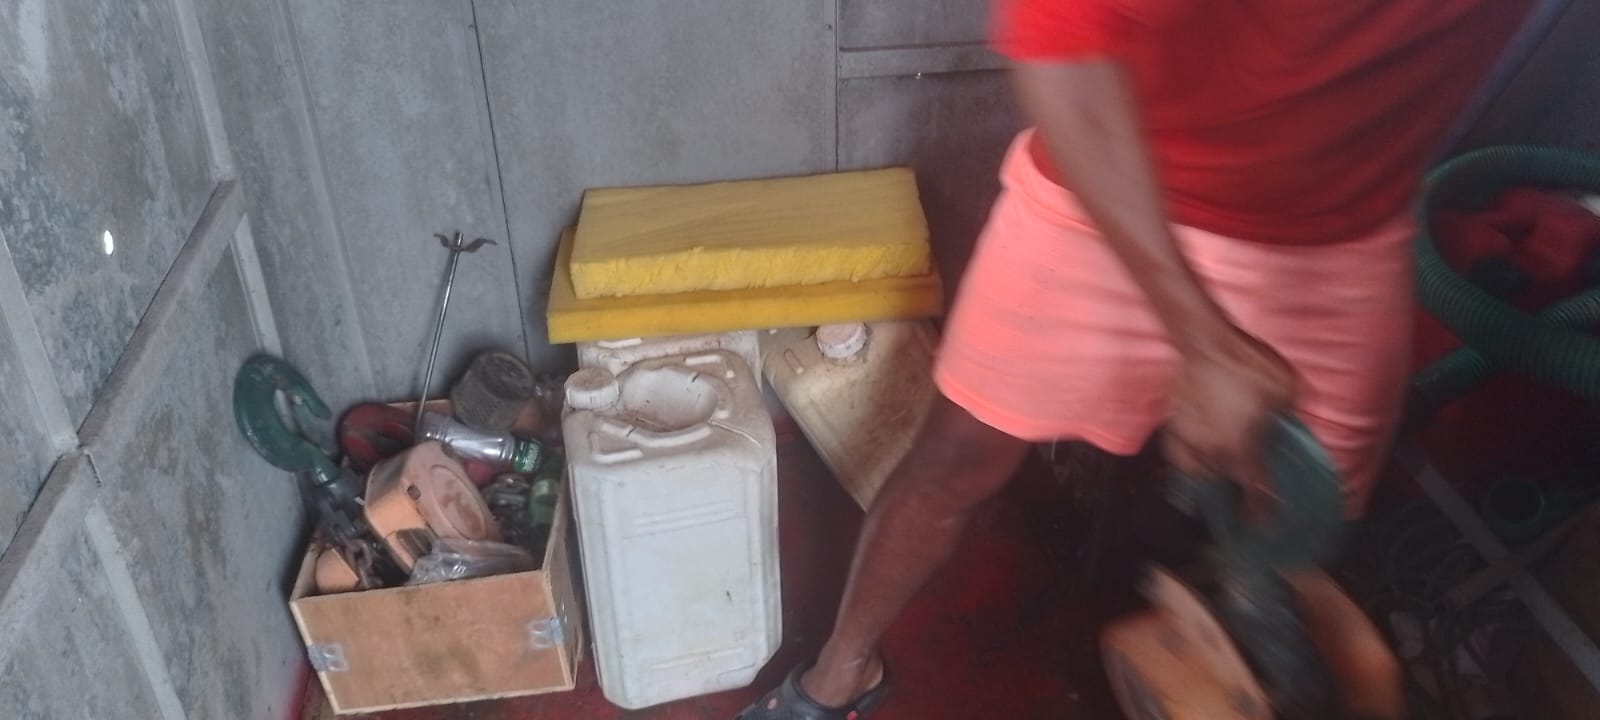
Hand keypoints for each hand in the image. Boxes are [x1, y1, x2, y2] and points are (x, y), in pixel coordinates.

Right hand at [1164, 328, 1297, 522]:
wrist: (1206, 341)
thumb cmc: (1248, 366)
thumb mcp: (1286, 391)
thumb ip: (1288, 416)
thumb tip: (1288, 425)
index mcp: (1241, 450)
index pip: (1254, 493)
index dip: (1261, 512)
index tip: (1264, 524)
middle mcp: (1212, 451)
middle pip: (1221, 486)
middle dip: (1233, 495)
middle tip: (1242, 494)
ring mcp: (1188, 438)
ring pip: (1195, 472)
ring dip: (1209, 477)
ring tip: (1218, 473)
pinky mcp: (1172, 422)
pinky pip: (1177, 451)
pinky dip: (1187, 457)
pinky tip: (1193, 453)